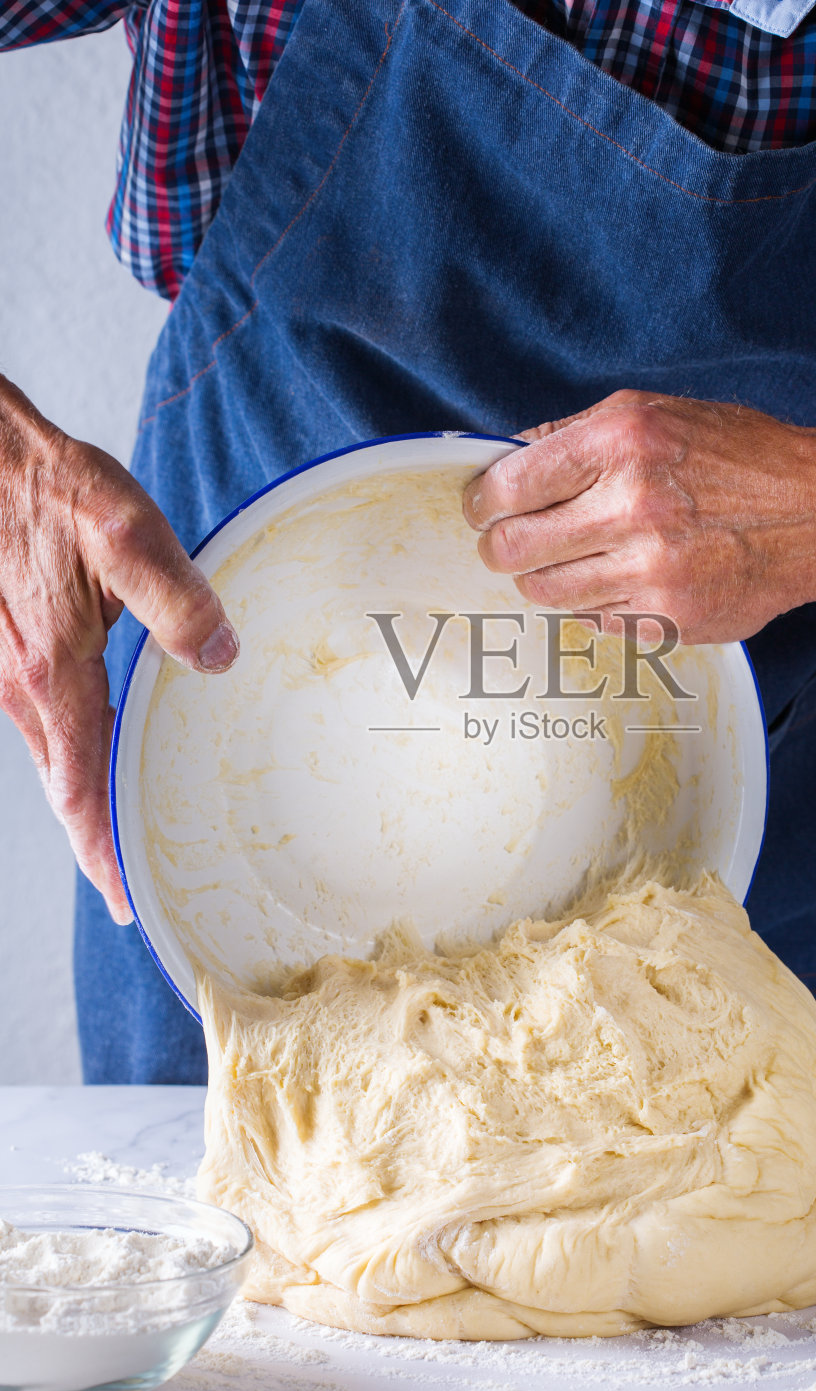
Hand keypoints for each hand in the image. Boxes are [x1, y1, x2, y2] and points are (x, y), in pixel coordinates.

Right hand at [0, 374, 238, 924]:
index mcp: (52, 670)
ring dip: (85, 803)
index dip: (104, 851)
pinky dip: (69, 758)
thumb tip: (220, 660)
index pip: (82, 788)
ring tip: (123, 836)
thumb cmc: (46, 487)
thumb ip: (177, 600)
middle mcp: (21, 685)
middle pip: (63, 788)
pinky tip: (95, 752)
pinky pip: (42, 724)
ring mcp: (7, 669)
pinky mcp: (8, 646)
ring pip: (51, 758)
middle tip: (132, 890)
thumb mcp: (125, 533)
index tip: (127, 903)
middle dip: (97, 843)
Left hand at [463, 389, 815, 634]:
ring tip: (576, 558)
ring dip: (547, 578)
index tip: (480, 508)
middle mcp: (633, 505)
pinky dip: (598, 602)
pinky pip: (595, 621)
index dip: (481, 501)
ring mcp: (651, 570)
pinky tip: (628, 576)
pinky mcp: (669, 619)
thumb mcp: (656, 413)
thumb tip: (502, 459)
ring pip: (546, 593)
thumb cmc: (739, 454)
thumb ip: (575, 435)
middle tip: (512, 542)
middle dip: (502, 546)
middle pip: (512, 548)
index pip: (508, 484)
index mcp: (621, 440)